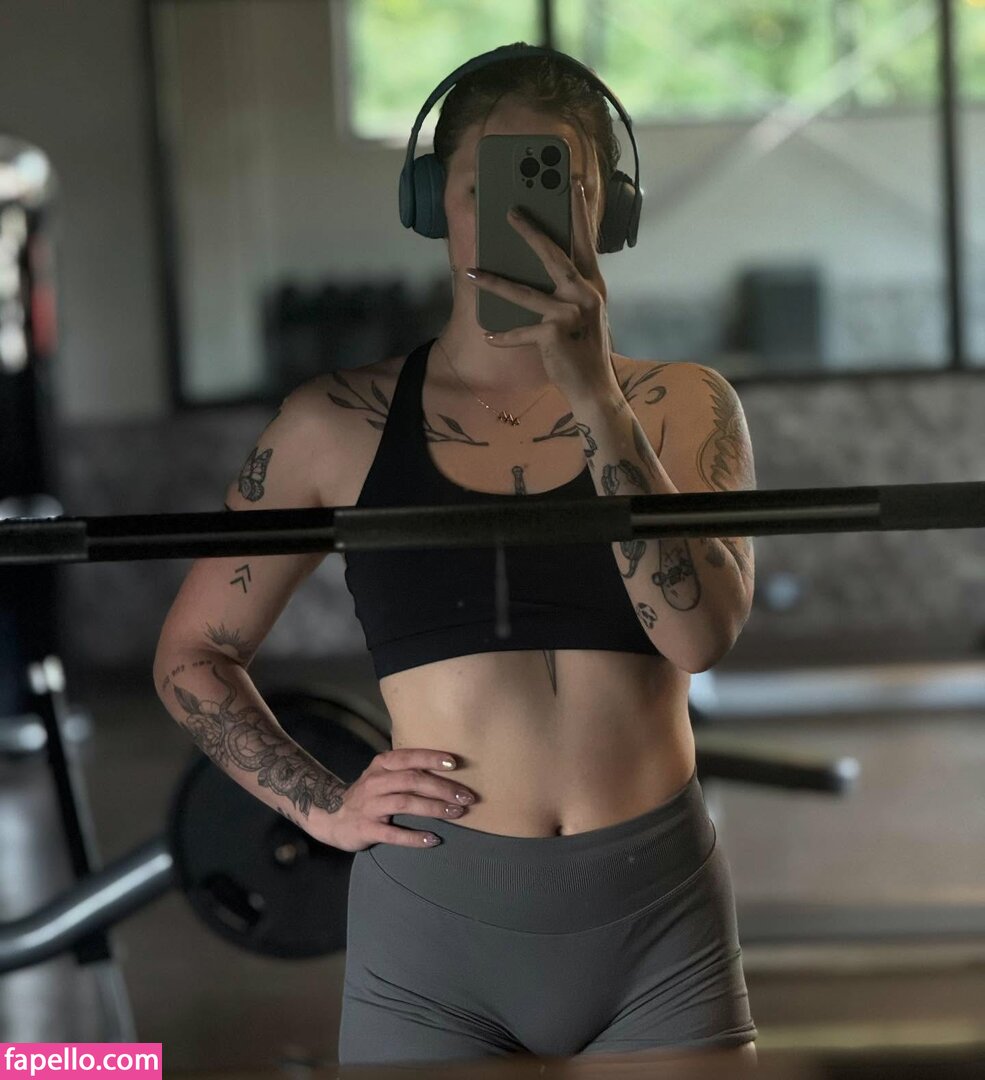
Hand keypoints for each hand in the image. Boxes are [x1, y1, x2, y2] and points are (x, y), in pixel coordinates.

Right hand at [307, 748, 477, 851]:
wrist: (331, 817)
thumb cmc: (368, 794)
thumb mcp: (382, 775)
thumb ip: (406, 770)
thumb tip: (446, 768)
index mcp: (381, 765)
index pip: (409, 757)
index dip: (431, 759)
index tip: (455, 763)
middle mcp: (375, 782)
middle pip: (412, 780)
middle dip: (442, 787)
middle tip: (466, 796)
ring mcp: (370, 806)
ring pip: (405, 803)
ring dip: (434, 808)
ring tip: (456, 813)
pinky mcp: (366, 829)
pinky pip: (393, 834)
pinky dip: (413, 837)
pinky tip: (432, 839)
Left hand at [466, 179, 616, 399]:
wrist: (594, 388)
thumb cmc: (584, 348)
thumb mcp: (581, 313)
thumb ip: (568, 289)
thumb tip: (542, 267)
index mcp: (592, 285)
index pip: (584, 241)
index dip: (579, 212)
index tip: (574, 183)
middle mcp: (584, 294)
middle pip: (553, 255)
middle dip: (530, 231)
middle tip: (510, 211)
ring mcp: (570, 313)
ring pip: (524, 293)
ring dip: (494, 283)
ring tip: (470, 273)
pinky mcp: (553, 334)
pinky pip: (520, 332)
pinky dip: (503, 336)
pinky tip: (488, 337)